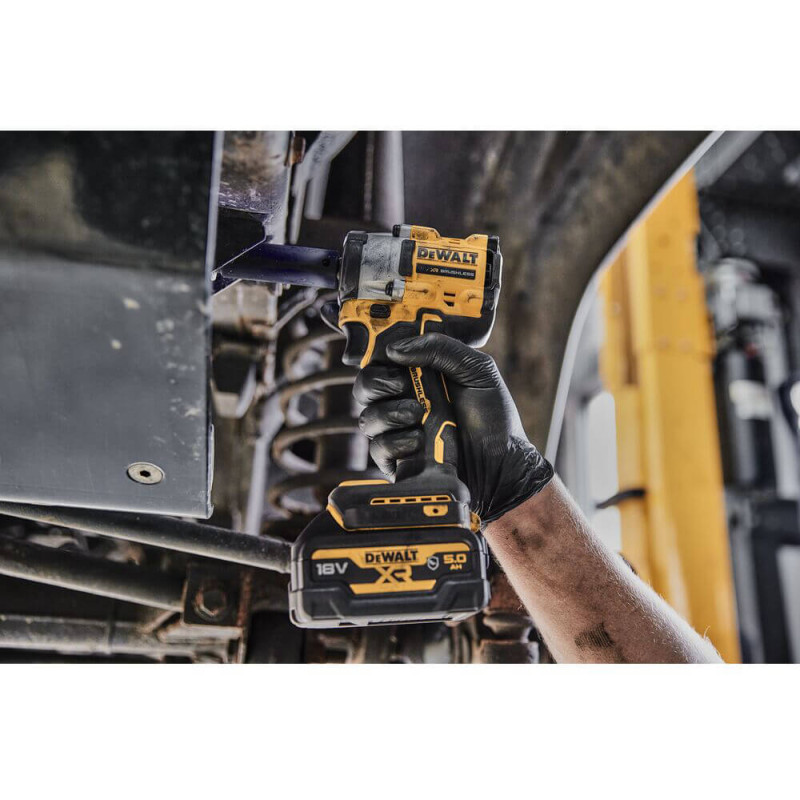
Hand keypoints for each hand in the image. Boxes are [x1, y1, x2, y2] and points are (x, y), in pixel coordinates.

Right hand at [352, 332, 553, 522]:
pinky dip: (395, 442)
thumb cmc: (492, 416)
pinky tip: (419, 441)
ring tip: (418, 416)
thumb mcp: (476, 370)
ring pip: (367, 418)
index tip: (394, 359)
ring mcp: (397, 432)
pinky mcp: (397, 460)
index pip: (381, 360)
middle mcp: (402, 402)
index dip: (379, 357)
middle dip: (377, 383)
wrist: (502, 463)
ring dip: (389, 414)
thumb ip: (440, 349)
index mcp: (417, 376)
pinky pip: (377, 448)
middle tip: (403, 386)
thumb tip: (394, 349)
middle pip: (364, 387)